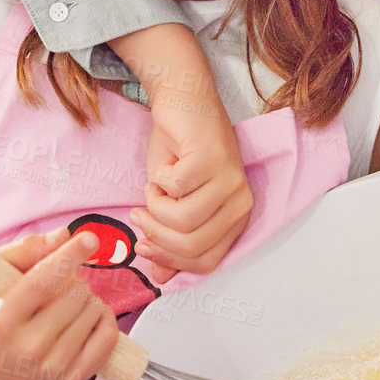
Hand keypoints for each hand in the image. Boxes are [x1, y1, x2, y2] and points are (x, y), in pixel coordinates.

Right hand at [0, 227, 120, 379]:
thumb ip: (25, 250)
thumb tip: (62, 236)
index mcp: (3, 320)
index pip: (42, 282)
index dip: (68, 256)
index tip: (89, 239)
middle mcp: (28, 348)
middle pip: (75, 293)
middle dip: (73, 280)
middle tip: (57, 288)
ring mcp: (53, 367)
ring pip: (94, 310)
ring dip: (86, 298)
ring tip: (65, 305)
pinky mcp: (74, 379)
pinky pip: (108, 336)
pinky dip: (104, 318)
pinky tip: (86, 316)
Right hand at [130, 86, 252, 282]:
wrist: (182, 102)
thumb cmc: (177, 151)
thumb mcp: (169, 203)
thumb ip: (168, 240)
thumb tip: (159, 278)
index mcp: (235, 218)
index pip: (205, 263)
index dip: (169, 261)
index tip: (142, 246)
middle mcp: (240, 202)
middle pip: (191, 246)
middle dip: (155, 235)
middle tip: (140, 215)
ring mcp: (231, 180)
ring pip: (182, 221)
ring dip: (155, 206)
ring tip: (153, 188)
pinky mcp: (214, 159)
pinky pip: (174, 189)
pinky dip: (158, 180)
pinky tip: (163, 166)